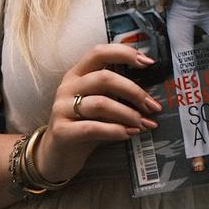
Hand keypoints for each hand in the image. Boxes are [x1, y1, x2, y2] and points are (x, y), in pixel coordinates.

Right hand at [36, 42, 161, 184]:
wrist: (56, 156)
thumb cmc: (83, 126)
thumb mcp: (98, 105)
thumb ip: (115, 94)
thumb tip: (148, 96)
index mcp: (77, 74)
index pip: (99, 53)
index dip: (124, 53)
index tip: (148, 62)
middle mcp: (67, 87)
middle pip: (104, 78)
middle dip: (133, 92)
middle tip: (152, 106)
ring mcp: (61, 108)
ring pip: (101, 104)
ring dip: (128, 114)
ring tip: (143, 124)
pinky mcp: (62, 131)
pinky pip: (92, 127)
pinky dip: (114, 130)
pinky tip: (129, 134)